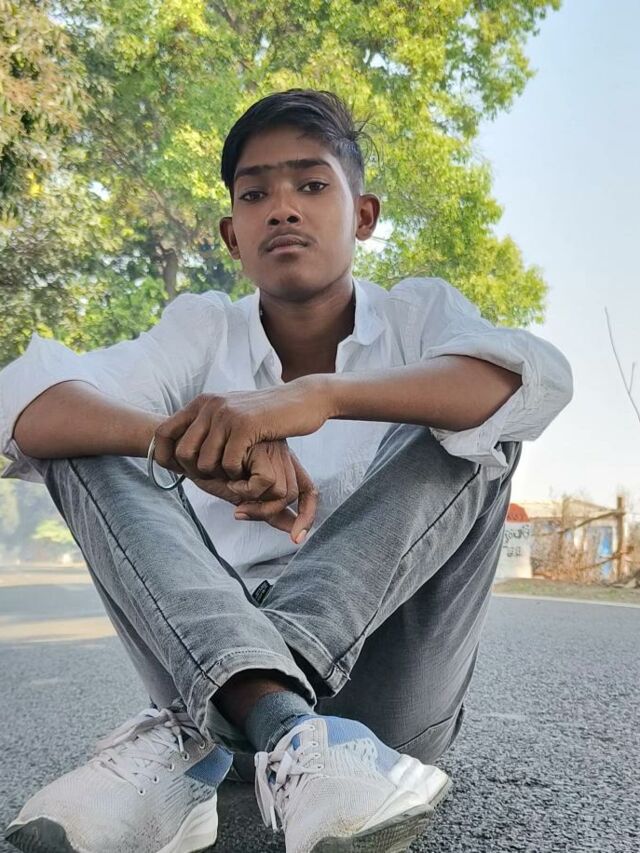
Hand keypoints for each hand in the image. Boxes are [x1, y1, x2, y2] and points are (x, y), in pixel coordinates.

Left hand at [153, 377, 330, 481]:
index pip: (163, 433)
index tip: (178, 471)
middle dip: (196, 473)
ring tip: (234, 473)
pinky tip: (248, 470)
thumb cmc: (268, 413)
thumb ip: (209, 423)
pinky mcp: (245, 426)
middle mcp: (210, 405)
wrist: (303, 400)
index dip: (164, 456)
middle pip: (182, 453)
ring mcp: (227, 415)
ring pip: (204, 463)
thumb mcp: (232, 412)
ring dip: (220, 476)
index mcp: (203, 402)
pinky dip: (237, 474)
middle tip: (215, 477)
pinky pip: (228, 464)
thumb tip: (182, 444)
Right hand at [214, 440, 317, 542]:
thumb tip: (295, 536)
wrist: (187, 450)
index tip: (297, 539)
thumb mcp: (243, 495)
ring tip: (231, 488)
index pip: (307, 491)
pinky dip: (245, 489)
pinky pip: (266, 481)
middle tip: (239, 511)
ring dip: (254, 500)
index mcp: (280, 465)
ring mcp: (273, 448)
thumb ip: (267, 510)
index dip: (307, 515)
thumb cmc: (212, 473)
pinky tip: (228, 479)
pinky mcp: (260, 446)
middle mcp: (281, 454)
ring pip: (281, 491)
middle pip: (292, 494)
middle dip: (267, 512)